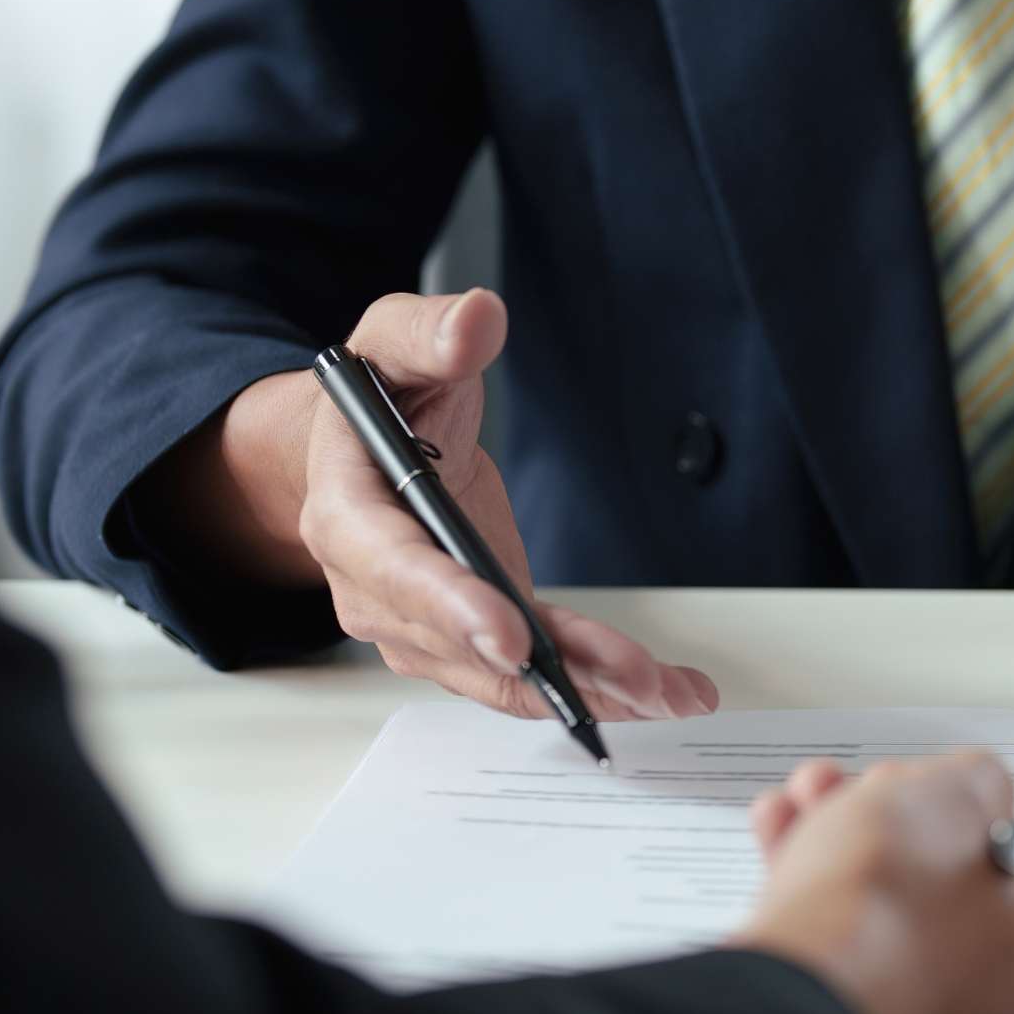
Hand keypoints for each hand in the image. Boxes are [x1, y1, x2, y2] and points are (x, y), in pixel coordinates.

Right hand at [150, 290, 718, 720]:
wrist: (367, 446)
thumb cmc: (380, 396)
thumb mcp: (393, 342)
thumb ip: (429, 333)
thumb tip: (477, 318)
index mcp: (347, 513)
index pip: (395, 568)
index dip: (451, 606)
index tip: (510, 637)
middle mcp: (376, 587)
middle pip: (460, 640)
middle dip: (546, 666)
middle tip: (629, 682)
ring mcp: (423, 623)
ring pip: (502, 673)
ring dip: (587, 688)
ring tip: (666, 695)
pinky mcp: (473, 634)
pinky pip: (532, 669)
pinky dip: (595, 682)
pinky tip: (663, 690)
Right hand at [733, 752, 1013, 1013]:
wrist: (795, 989)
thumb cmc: (889, 905)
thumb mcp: (960, 793)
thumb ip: (980, 780)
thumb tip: (971, 790)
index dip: (977, 811)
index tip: (941, 787)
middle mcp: (985, 996)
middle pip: (942, 879)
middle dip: (893, 816)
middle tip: (868, 786)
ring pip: (881, 903)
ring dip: (840, 836)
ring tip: (810, 794)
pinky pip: (835, 937)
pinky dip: (810, 883)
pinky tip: (782, 831)